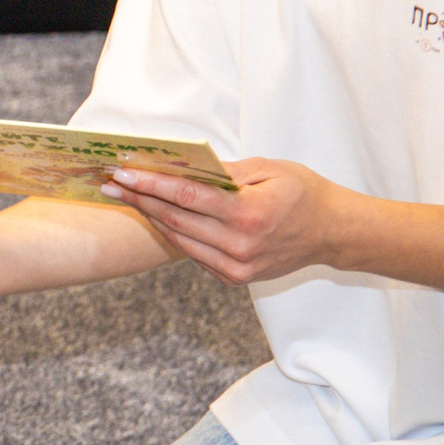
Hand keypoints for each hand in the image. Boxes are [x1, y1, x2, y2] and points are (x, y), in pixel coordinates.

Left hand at [105, 157, 343, 285]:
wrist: (331, 233)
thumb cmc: (304, 193)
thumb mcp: (269, 170)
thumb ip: (225, 172)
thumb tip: (183, 165)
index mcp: (249, 215)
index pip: (187, 196)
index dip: (151, 184)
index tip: (124, 172)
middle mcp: (239, 246)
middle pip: (176, 219)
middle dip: (140, 199)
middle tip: (112, 183)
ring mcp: (236, 268)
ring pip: (180, 240)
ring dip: (151, 217)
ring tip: (127, 197)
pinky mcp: (234, 279)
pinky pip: (194, 253)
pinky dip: (175, 233)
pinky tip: (157, 215)